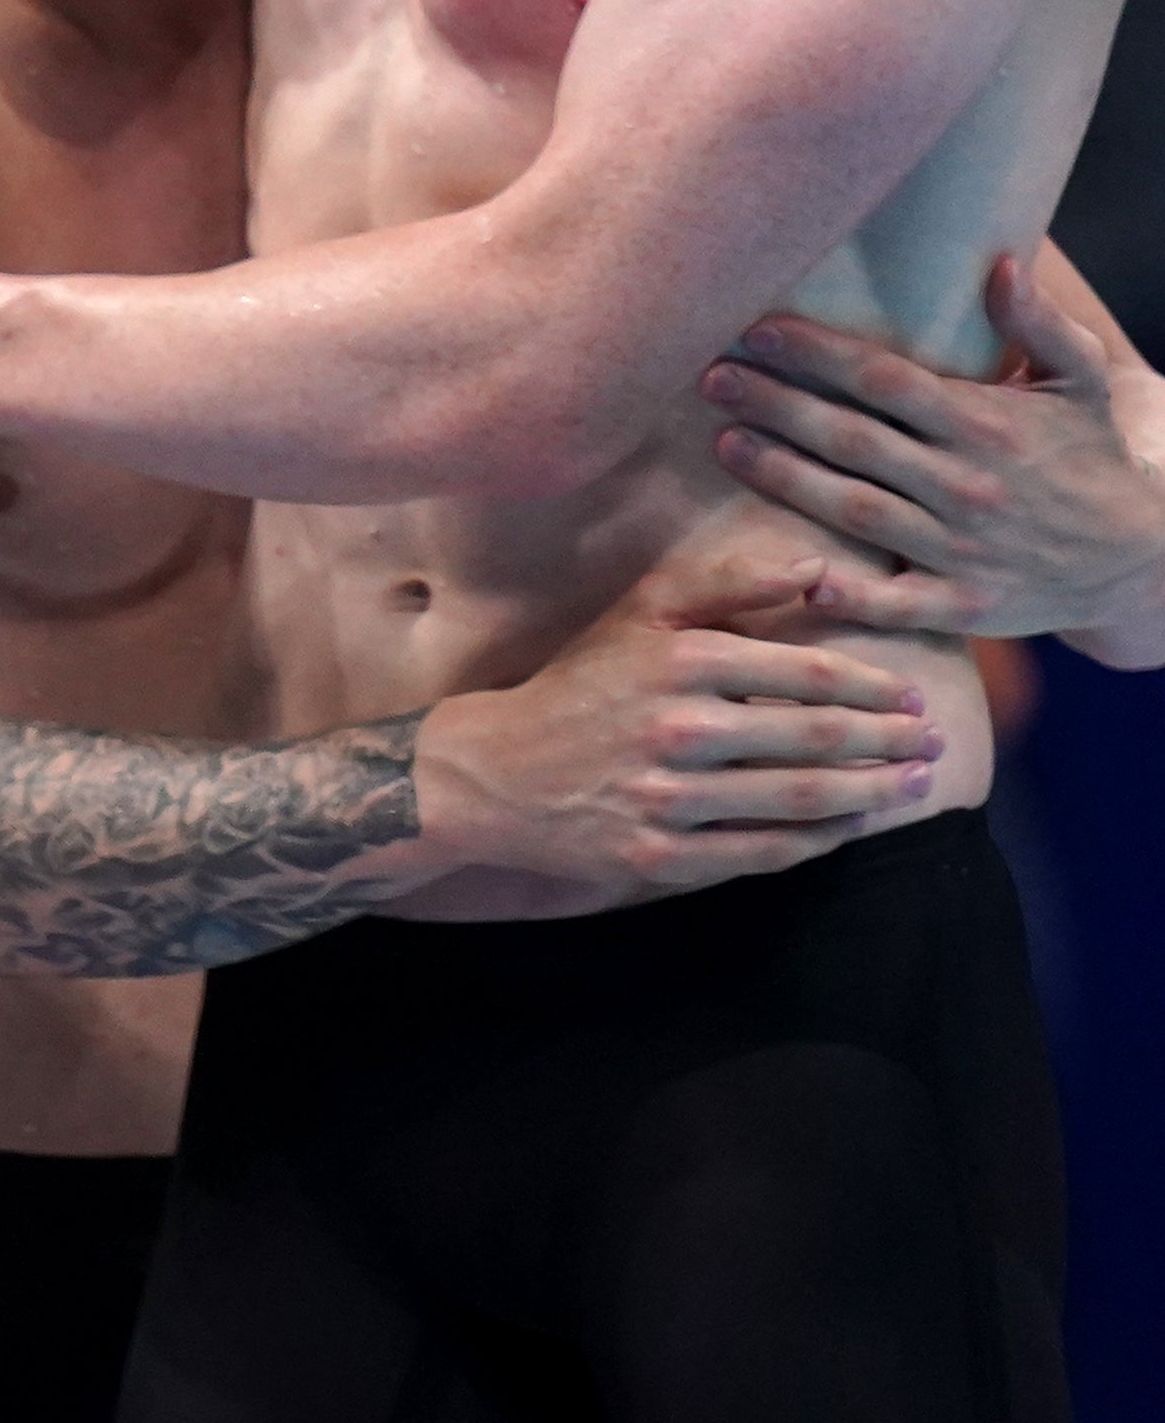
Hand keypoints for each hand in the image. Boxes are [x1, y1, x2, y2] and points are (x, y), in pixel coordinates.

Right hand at [408, 558, 937, 909]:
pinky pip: (761, 853)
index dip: (870, 687)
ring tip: (913, 786)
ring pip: (798, 798)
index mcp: (677, 659)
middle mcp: (674, 727)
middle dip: (887, 742)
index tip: (909, 697)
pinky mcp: (656, 855)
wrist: (488, 773)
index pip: (804, 672)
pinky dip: (818, 842)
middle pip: (814, 739)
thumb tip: (816, 566)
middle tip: (933, 744)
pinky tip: (848, 828)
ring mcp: (665, 797)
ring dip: (869, 793)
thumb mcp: (638, 615)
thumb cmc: (578, 685)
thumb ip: (726, 583)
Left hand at [705, 257, 1164, 650]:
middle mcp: (969, 486)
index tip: (755, 328)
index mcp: (987, 426)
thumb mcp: (1081, 385)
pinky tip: (798, 576)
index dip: (817, 353)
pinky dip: (851, 595)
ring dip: (785, 478)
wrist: (1140, 560)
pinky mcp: (966, 605)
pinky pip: (899, 602)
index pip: (885, 381)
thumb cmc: (1090, 459)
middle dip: (777, 406)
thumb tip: (1004, 263)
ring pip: (857, 510)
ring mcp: (964, 549)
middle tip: (710, 378)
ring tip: (724, 442)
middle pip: (854, 440)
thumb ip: (1039, 326)